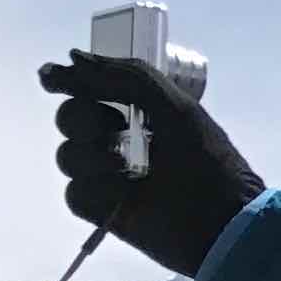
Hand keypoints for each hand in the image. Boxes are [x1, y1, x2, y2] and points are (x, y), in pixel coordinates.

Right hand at [35, 51, 262, 279]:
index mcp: (139, 113)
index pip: (88, 90)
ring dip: (92, 156)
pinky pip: (75, 193)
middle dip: (83, 118)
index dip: (71, 82)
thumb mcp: (176, 108)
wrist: (225, 221)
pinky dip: (95, 190)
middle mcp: (119, 141)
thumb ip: (128, 77)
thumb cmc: (208, 160)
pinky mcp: (104, 210)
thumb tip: (71, 60)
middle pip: (70, 118)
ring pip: (67, 154)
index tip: (55, 78)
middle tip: (116, 128)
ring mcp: (109, 177)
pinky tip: (122, 192)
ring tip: (125, 166)